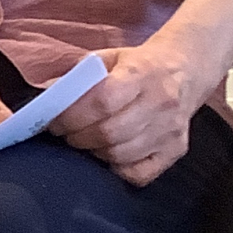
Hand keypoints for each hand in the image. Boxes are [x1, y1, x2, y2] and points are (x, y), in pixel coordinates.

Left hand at [55, 39, 198, 185]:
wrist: (184, 71)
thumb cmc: (138, 66)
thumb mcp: (108, 58)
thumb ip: (79, 77)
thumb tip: (48, 99)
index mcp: (141, 73)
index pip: (103, 101)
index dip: (72, 116)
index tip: (53, 122)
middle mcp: (160, 103)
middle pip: (110, 132)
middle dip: (78, 137)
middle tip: (66, 134)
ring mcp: (170, 129)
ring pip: (122, 154)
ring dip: (95, 152)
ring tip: (86, 141)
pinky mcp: (176, 149)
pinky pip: (140, 173)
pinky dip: (118, 169)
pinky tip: (110, 154)